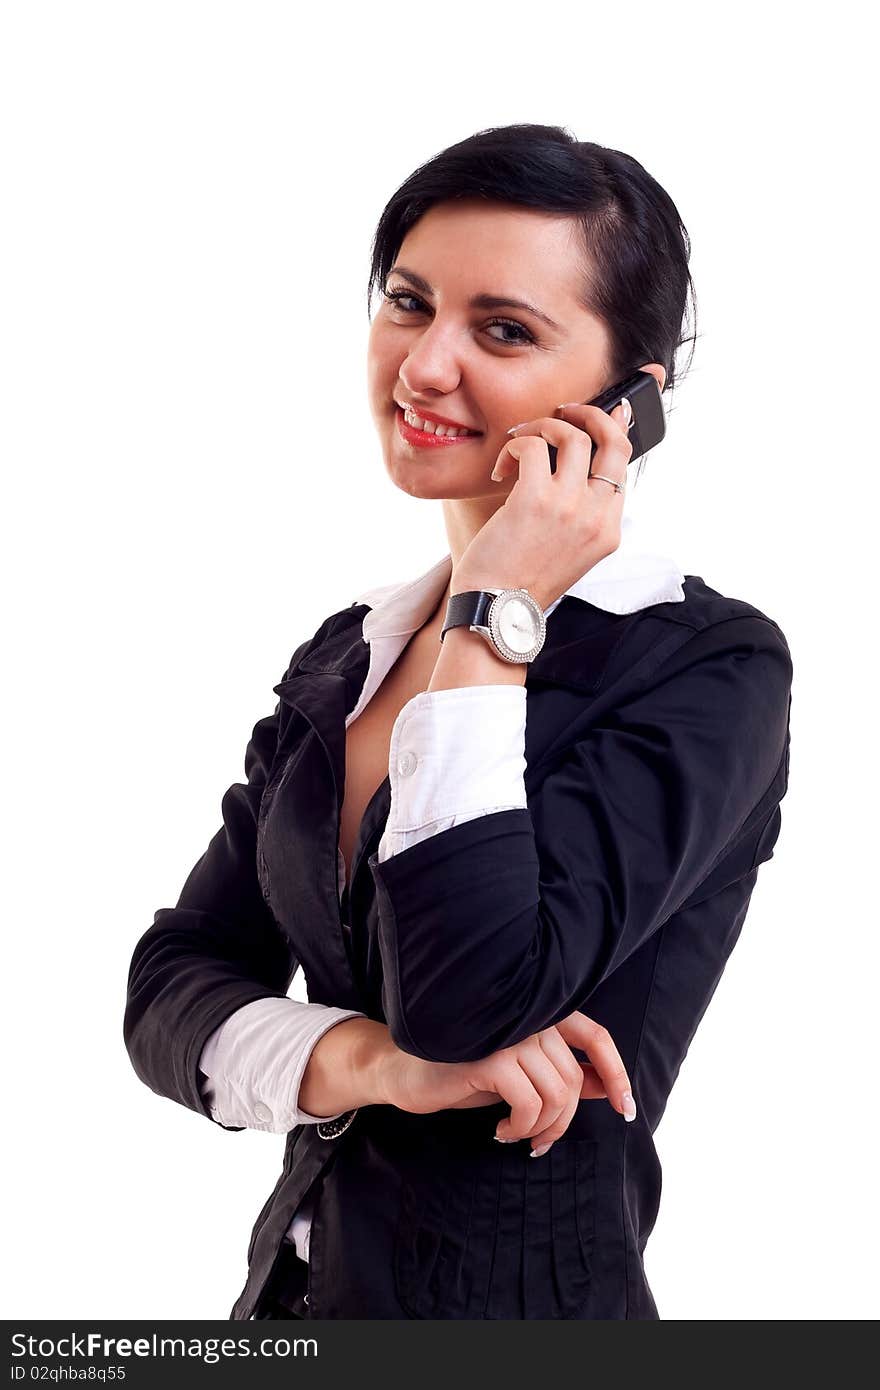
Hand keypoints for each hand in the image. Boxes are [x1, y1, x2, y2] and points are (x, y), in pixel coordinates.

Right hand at [378, 1009, 635, 1153]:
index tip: (625, 1109)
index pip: (595, 1035)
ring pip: (557, 1094)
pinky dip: (522, 1128)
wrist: (404, 1072)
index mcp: (539, 1013)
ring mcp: (509, 1034)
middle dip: (563, 1122)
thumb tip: (604, 1087)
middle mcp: (528, 1016)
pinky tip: (501, 1131)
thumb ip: (560, 1074)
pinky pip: (531, 1105)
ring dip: (542, 1129)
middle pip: (573, 1079)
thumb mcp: (519, 1075)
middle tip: (539, 1142)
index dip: (616, 1073)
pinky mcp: (490, 1057)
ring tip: (518, 1135)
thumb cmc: (463, 1072)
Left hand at [455, 401, 633, 611]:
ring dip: (542, 427)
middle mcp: (596, 516)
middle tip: (565, 411)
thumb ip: (580, 512)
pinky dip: (514, 447)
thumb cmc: (521, 581)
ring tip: (521, 442)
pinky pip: (531, 446)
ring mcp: (569, 507)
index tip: (605, 412)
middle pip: (614, 440)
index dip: (614, 431)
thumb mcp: (567, 550)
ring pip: (572, 435)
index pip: (623, 465)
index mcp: (608, 530)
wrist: (496, 611)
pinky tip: (502, 470)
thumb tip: (573, 464)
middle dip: (591, 413)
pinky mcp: (534, 499)